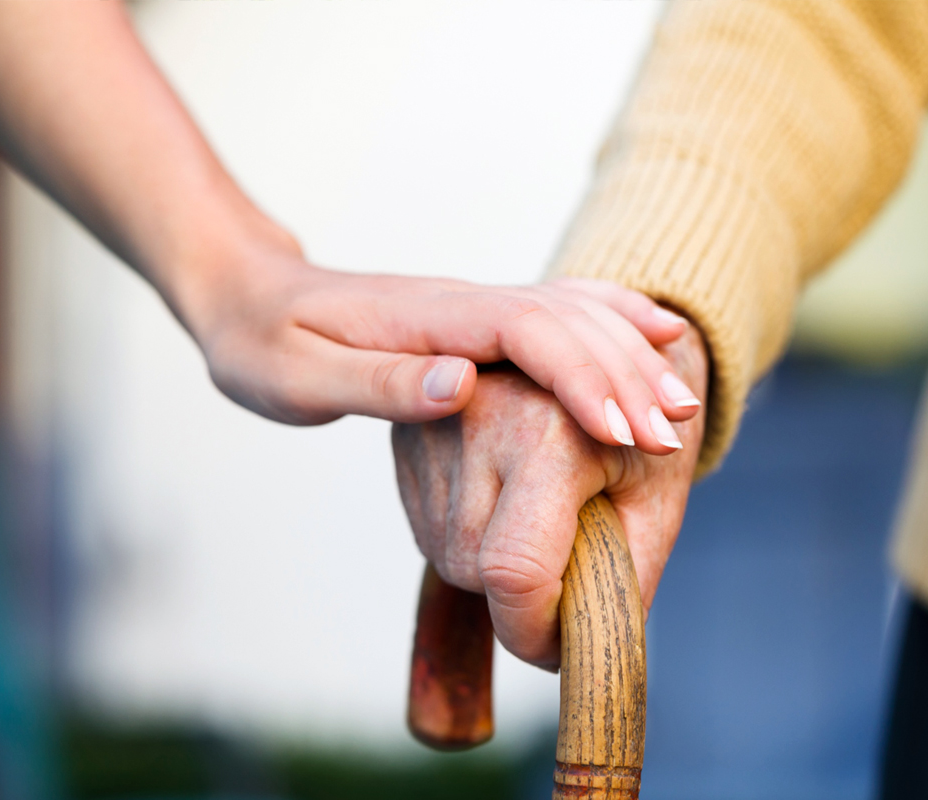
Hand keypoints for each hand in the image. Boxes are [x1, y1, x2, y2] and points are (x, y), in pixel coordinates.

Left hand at [177, 222, 700, 449]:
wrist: (246, 294)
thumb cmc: (261, 343)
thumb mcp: (298, 377)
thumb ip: (379, 384)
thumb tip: (463, 385)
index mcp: (427, 319)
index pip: (526, 333)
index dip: (581, 377)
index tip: (623, 431)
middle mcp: (463, 304)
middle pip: (565, 323)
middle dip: (624, 376)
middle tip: (674, 435)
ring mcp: (473, 307)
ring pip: (573, 315)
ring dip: (629, 356)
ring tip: (681, 405)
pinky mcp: (474, 321)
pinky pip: (559, 312)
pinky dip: (612, 320)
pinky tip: (655, 332)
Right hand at [392, 325, 707, 668]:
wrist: (604, 346)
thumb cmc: (642, 426)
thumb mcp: (656, 501)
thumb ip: (623, 581)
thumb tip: (578, 651)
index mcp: (550, 429)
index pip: (514, 569)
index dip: (534, 631)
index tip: (560, 649)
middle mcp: (476, 415)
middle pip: (475, 570)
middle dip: (521, 597)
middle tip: (570, 564)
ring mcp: (432, 421)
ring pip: (447, 555)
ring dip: (492, 568)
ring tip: (542, 518)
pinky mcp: (406, 433)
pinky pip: (429, 527)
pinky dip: (470, 538)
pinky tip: (506, 501)